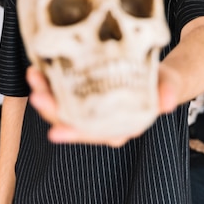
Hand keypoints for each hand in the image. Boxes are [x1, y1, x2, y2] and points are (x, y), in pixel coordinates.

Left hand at [26, 64, 178, 146]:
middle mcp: (101, 121)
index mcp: (121, 126)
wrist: (158, 74)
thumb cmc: (162, 82)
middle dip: (51, 110)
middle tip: (37, 95)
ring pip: (61, 107)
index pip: (94, 135)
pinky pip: (62, 91)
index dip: (74, 134)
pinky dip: (49, 81)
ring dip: (45, 93)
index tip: (55, 132)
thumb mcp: (169, 85)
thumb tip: (166, 103)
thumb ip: (168, 92)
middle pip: (71, 121)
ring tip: (34, 75)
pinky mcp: (83, 92)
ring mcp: (90, 107)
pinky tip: (39, 68)